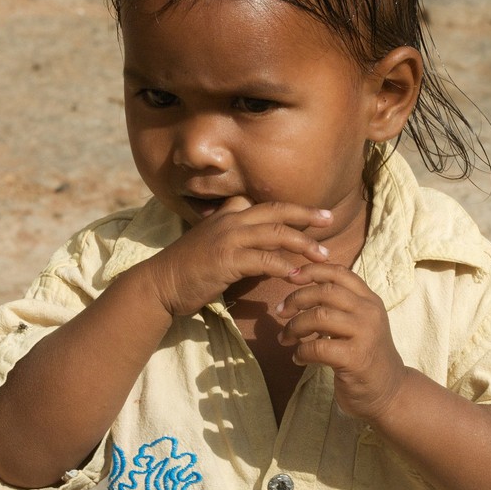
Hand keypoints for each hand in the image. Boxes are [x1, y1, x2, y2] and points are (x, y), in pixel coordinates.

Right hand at [144, 197, 332, 316]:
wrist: (160, 284)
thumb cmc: (189, 270)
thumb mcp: (215, 245)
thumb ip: (239, 241)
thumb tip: (265, 248)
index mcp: (228, 215)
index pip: (267, 205)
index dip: (294, 209)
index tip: (316, 215)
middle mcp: (230, 220)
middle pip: (277, 211)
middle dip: (306, 214)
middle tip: (330, 219)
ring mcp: (228, 238)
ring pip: (275, 233)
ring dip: (302, 243)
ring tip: (323, 255)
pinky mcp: (226, 260)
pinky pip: (263, 259)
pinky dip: (284, 266)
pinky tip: (298, 275)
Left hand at [275, 263, 407, 422]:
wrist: (390, 392)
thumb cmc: (366, 356)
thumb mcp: (359, 323)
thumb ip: (340, 305)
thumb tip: (302, 287)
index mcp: (369, 300)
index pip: (339, 273)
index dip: (312, 270)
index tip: (291, 276)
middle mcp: (369, 312)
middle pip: (325, 291)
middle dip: (296, 298)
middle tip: (280, 311)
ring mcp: (365, 334)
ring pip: (319, 316)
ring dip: (294, 326)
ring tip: (285, 338)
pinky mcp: (355, 358)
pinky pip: (318, 347)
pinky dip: (302, 351)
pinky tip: (299, 358)